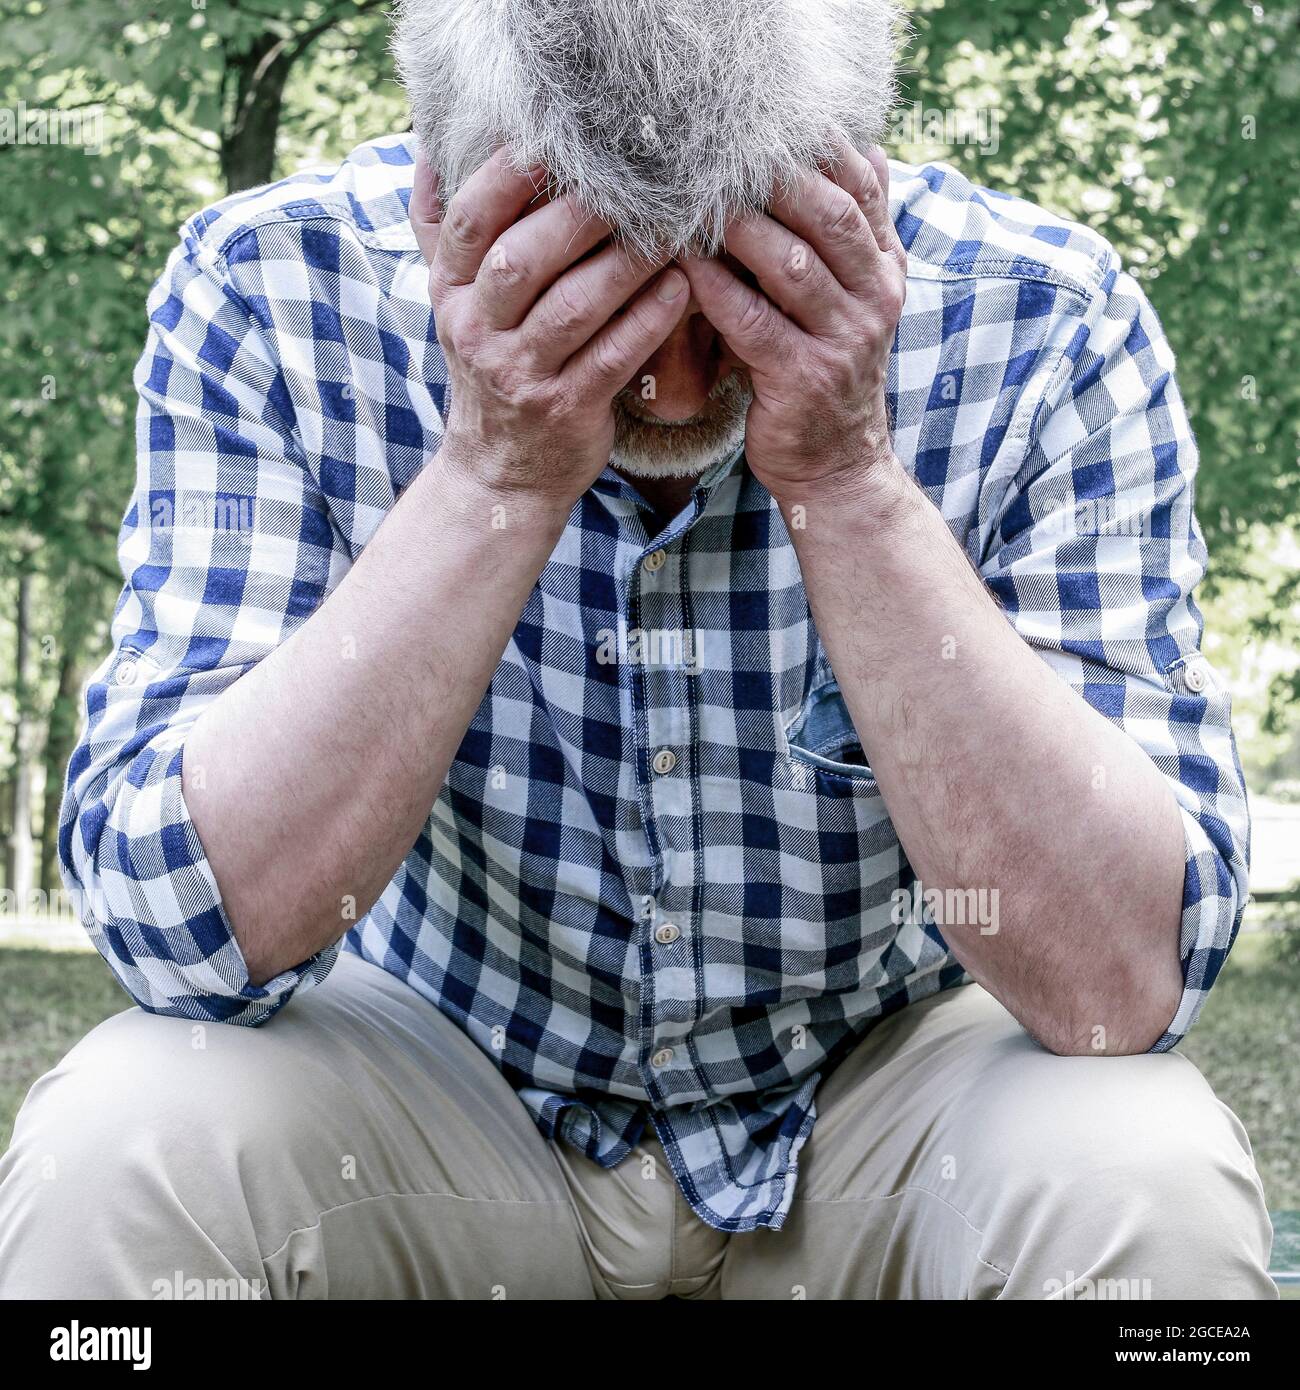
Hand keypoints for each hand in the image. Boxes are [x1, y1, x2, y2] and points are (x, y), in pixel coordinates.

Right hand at [411, 149, 690, 508]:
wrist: (500, 473)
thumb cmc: (492, 369)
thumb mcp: (454, 304)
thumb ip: (443, 231)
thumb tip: (429, 147)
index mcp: (450, 294)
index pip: (470, 223)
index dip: (506, 177)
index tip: (550, 140)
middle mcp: (478, 332)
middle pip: (521, 259)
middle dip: (576, 215)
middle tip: (632, 182)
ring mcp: (521, 375)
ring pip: (573, 306)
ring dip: (624, 263)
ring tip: (668, 229)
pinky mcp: (566, 410)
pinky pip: (612, 357)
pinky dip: (648, 320)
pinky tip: (679, 288)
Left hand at [681, 140, 906, 504]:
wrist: (836, 467)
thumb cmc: (825, 372)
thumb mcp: (852, 301)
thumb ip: (849, 234)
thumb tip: (858, 150)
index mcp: (885, 269)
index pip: (862, 188)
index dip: (818, 147)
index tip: (765, 117)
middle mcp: (874, 298)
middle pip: (828, 215)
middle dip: (774, 175)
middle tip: (718, 147)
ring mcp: (843, 340)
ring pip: (791, 264)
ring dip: (739, 226)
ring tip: (692, 198)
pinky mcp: (803, 379)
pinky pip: (753, 321)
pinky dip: (716, 289)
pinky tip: (684, 265)